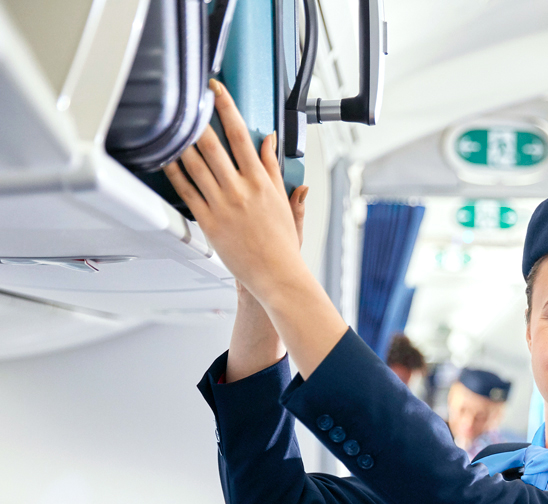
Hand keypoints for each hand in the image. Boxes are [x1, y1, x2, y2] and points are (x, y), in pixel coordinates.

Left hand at [164, 80, 306, 301]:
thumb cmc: (282, 243)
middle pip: (213, 144)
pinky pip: (186, 190)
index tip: (217, 90)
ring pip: (195, 164)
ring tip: (174, 124)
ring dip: (183, 141)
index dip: (227, 108)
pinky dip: (175, 171)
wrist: (276, 273)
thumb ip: (275, 168)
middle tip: (188, 99)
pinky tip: (168, 158)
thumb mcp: (284, 201)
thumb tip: (270, 142)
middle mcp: (241, 190)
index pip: (241, 135)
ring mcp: (223, 205)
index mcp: (262, 182)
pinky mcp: (209, 221)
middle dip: (199, 118)